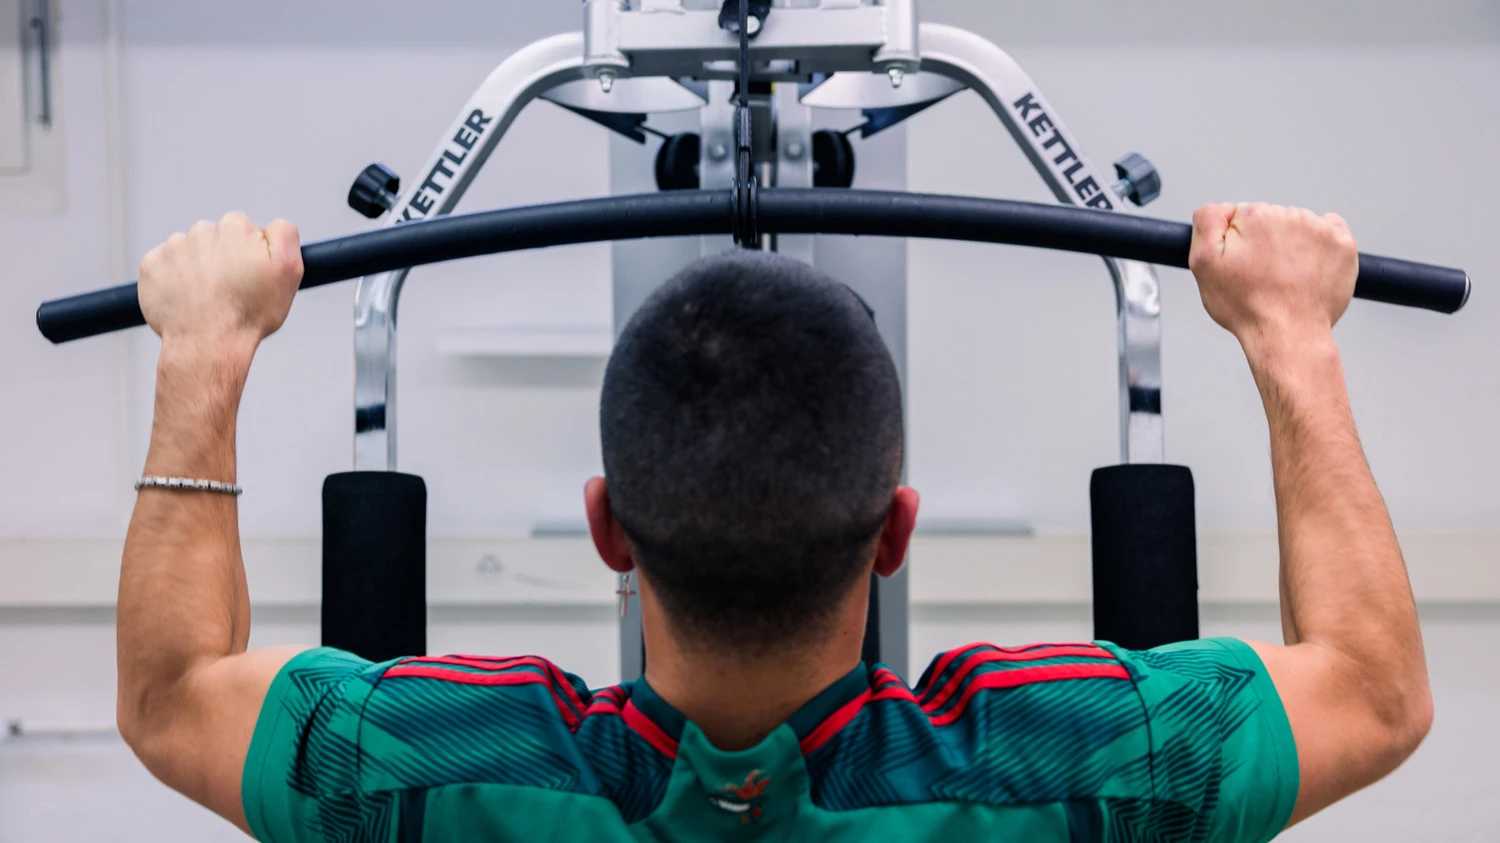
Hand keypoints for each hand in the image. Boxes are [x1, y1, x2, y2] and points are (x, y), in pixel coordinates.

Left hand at [138, 213, 302, 351]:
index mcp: (234, 226)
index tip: (250, 276)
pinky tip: (186, 299)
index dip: (250, 254)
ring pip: (189, 253)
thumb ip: (284, 233)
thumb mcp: (288, 270)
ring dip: (197, 269)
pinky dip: (173, 280)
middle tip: (229, 291)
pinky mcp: (151, 266)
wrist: (208, 343)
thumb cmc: (249, 312)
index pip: (243, 230)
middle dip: (222, 260)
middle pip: (214, 240)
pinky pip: (164, 266)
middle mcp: (201, 230)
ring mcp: (172, 248)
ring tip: (207, 299)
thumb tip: (271, 224)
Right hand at [1188, 202, 1356, 347]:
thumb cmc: (1246, 306)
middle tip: (1262, 276)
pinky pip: (1329, 232)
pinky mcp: (1343, 244)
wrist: (1288, 335)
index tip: (1241, 265)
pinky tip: (1308, 270)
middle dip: (1266, 243)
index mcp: (1256, 215)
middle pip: (1272, 220)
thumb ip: (1206, 221)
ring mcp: (1321, 229)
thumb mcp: (1203, 264)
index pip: (1241, 216)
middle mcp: (1290, 215)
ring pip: (1299, 228)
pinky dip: (1319, 248)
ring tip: (1285, 279)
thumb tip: (1223, 206)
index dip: (1237, 242)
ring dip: (1292, 246)